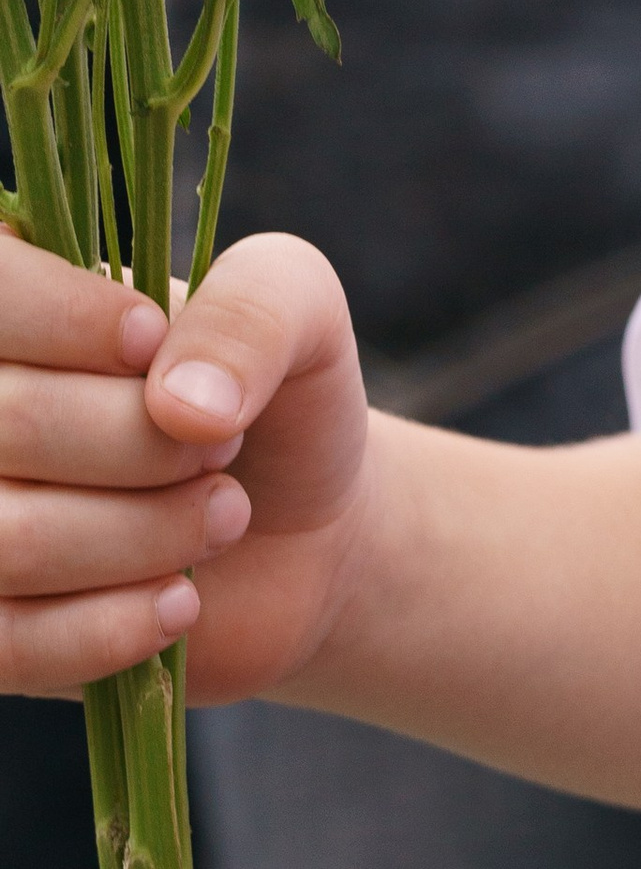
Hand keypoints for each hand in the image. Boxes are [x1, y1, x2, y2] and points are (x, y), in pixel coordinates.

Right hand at [0, 226, 371, 702]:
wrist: (300, 530)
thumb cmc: (278, 395)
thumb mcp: (301, 307)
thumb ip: (251, 311)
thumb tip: (182, 403)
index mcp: (26, 308)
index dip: (68, 322)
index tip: (151, 341)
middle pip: (12, 423)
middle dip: (143, 442)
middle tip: (221, 447)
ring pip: (11, 539)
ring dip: (145, 534)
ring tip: (221, 516)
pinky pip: (9, 643)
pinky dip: (111, 627)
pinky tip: (179, 600)